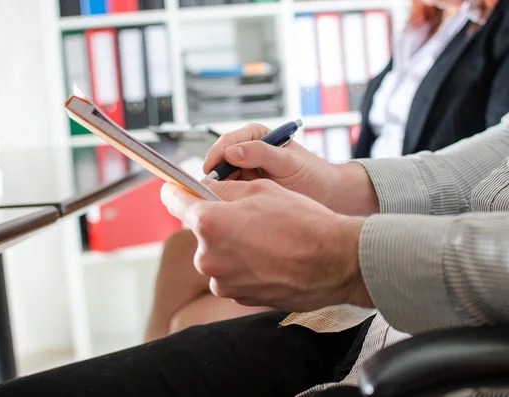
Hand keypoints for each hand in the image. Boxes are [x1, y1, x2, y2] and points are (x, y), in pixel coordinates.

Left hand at [160, 178, 373, 311]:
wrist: (335, 262)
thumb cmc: (302, 222)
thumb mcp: (262, 189)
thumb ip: (223, 190)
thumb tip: (202, 188)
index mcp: (209, 223)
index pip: (174, 201)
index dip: (177, 192)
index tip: (178, 190)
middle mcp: (207, 256)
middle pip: (200, 231)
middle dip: (216, 222)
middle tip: (249, 216)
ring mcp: (221, 281)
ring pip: (216, 254)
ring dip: (231, 246)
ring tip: (266, 240)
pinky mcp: (237, 298)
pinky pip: (230, 274)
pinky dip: (243, 265)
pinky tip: (269, 258)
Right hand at [204, 123, 379, 215]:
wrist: (330, 196)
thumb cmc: (314, 174)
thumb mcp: (288, 162)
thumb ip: (261, 154)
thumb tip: (232, 152)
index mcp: (257, 137)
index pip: (229, 142)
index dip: (217, 155)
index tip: (211, 169)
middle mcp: (249, 152)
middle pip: (221, 162)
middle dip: (215, 175)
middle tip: (208, 191)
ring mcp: (248, 172)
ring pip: (223, 180)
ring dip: (219, 190)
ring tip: (216, 202)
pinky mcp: (249, 189)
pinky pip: (231, 193)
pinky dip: (227, 200)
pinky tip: (227, 208)